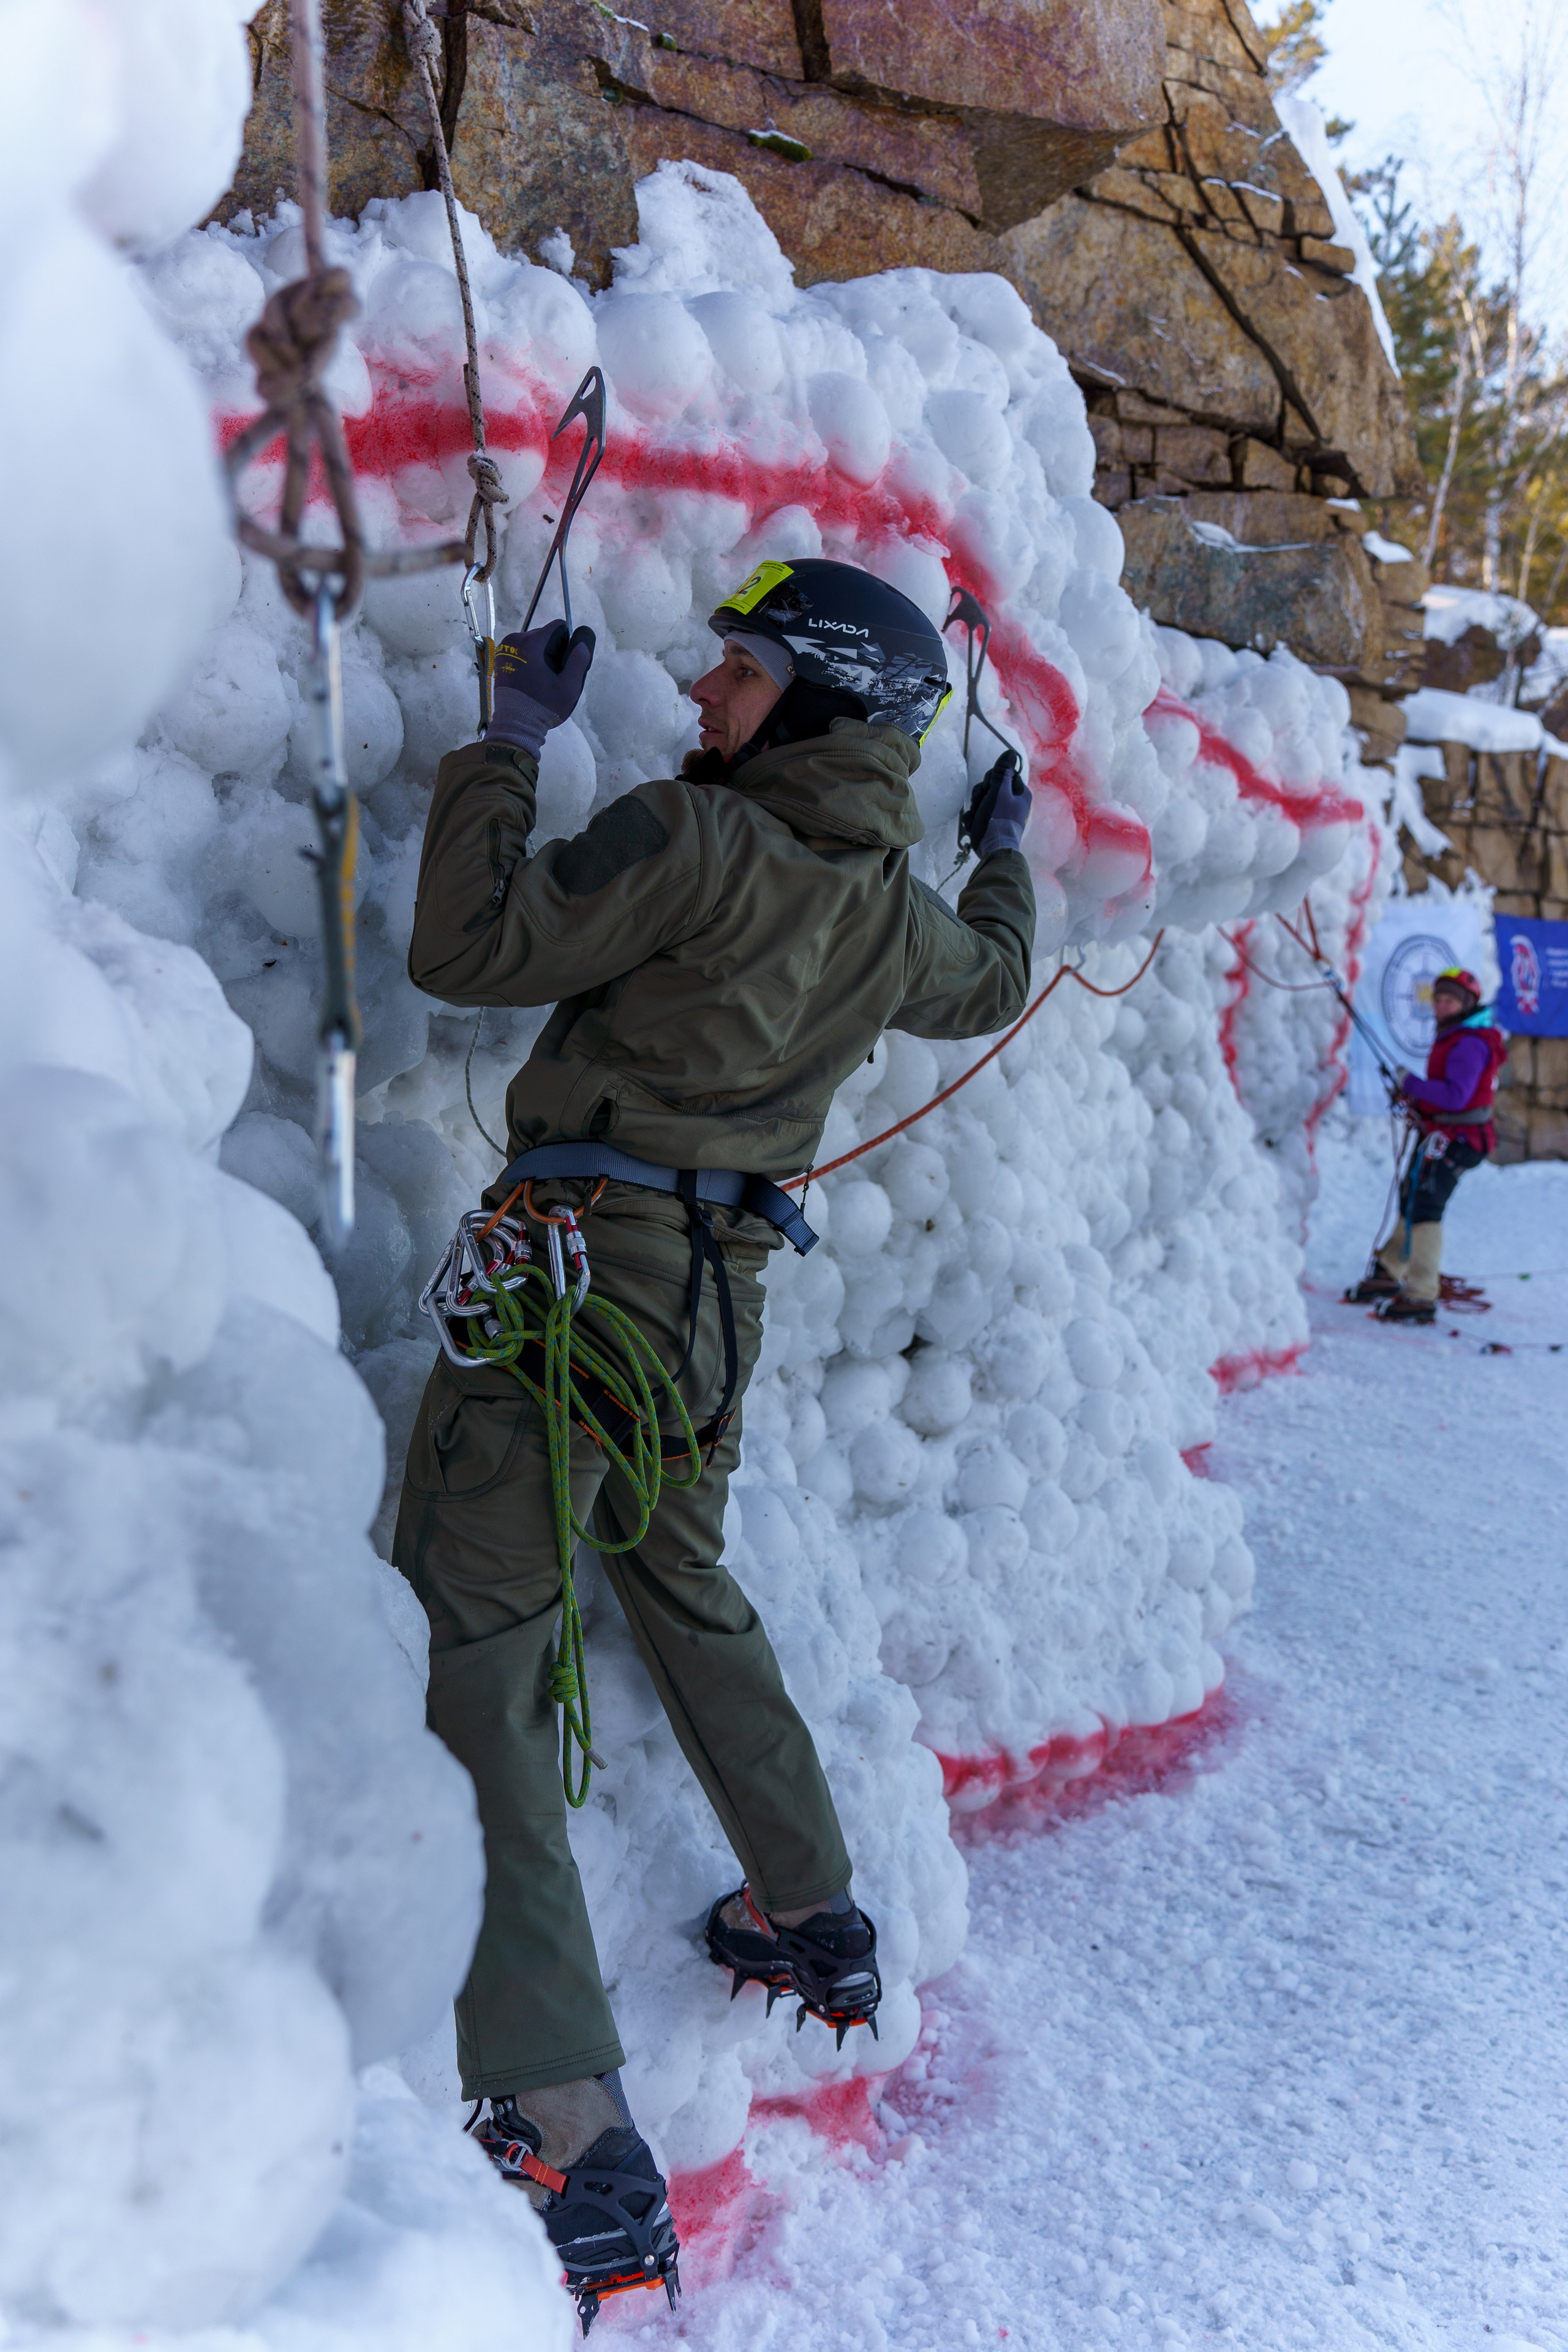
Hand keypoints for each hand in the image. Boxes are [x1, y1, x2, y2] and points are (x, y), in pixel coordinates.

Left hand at [488, 620, 594, 754]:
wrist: (515, 725)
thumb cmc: (544, 707)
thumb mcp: (569, 688)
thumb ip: (579, 661)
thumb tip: (582, 642)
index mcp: (532, 643)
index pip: (558, 627)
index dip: (566, 644)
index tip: (561, 665)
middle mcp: (515, 640)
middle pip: (544, 635)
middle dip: (551, 651)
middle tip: (550, 677)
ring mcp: (505, 649)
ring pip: (533, 643)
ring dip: (539, 657)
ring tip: (539, 680)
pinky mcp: (500, 659)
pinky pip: (521, 652)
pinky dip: (527, 661)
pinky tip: (528, 680)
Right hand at [958, 748, 1029, 859]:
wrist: (993, 850)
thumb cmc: (998, 819)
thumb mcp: (999, 791)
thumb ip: (1002, 772)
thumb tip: (1010, 752)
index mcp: (1020, 794)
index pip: (1004, 775)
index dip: (992, 779)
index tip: (988, 787)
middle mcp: (1012, 804)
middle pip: (991, 788)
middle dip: (981, 795)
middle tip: (981, 803)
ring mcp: (1000, 815)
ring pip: (982, 802)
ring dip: (975, 808)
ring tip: (977, 817)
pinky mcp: (990, 826)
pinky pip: (978, 816)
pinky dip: (973, 820)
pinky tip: (974, 826)